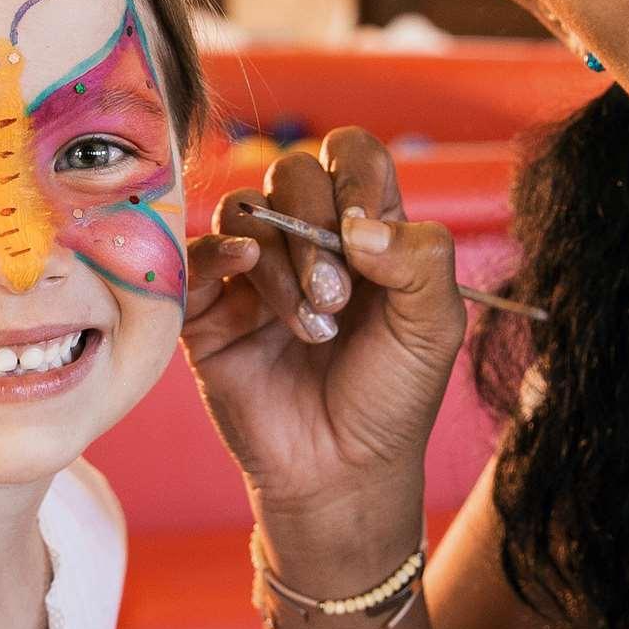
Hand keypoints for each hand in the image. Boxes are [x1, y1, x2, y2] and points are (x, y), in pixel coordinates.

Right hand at [182, 129, 470, 584]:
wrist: (342, 472)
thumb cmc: (392, 399)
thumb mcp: (434, 328)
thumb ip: (421, 260)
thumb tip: (358, 225)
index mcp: (366, 232)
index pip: (352, 155)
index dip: (354, 177)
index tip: (363, 233)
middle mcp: (306, 239)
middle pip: (292, 172)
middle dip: (314, 227)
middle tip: (336, 298)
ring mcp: (254, 272)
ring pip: (244, 211)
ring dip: (280, 263)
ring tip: (310, 329)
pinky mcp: (209, 308)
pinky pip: (194, 254)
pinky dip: (217, 253)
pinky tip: (243, 273)